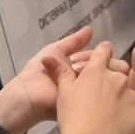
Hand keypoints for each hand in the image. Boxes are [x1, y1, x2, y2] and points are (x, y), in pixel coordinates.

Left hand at [0, 27, 125, 133]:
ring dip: (94, 71)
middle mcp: (92, 82)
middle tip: (76, 66)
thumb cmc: (37, 74)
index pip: (103, 59)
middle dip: (97, 62)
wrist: (25, 96)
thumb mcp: (55, 52)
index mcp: (85, 70)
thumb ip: (73, 42)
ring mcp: (91, 95)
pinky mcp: (88, 106)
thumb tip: (91, 28)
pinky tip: (79, 80)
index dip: (95, 54)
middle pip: (109, 68)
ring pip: (107, 79)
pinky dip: (91, 84)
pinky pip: (99, 94)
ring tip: (74, 72)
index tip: (76, 57)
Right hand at [45, 40, 134, 133]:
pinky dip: (134, 111)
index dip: (103, 51)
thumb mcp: (64, 92)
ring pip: (131, 87)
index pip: (104, 51)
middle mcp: (118, 78)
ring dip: (125, 91)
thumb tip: (47, 57)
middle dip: (116, 70)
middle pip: (122, 67)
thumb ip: (61, 71)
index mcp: (98, 70)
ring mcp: (132, 95)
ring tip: (118, 102)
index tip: (104, 53)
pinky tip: (129, 118)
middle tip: (108, 80)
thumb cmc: (72, 117)